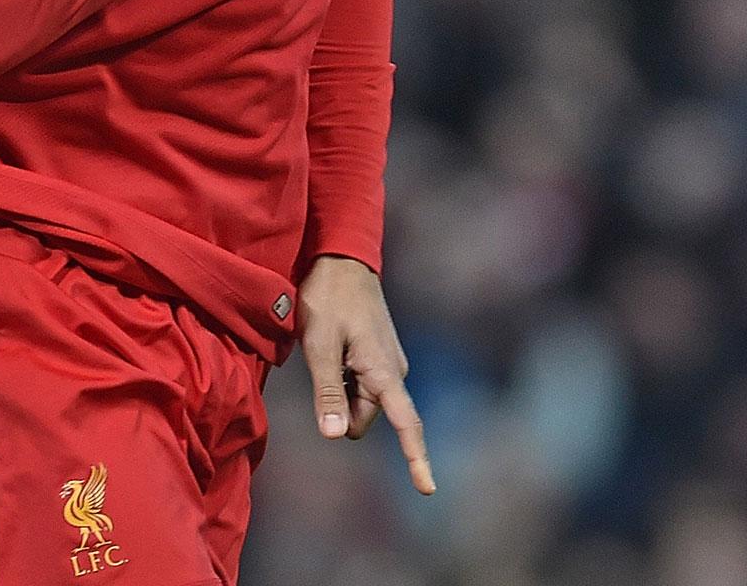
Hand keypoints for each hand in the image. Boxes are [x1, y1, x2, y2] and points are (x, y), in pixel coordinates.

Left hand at [298, 255, 434, 494]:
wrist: (342, 257)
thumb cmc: (328, 298)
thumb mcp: (318, 344)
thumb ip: (327, 391)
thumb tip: (337, 437)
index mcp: (384, 371)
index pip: (407, 423)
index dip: (416, 458)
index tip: (428, 489)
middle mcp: (393, 369)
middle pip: (366, 417)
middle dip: (343, 409)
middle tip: (319, 366)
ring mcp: (387, 361)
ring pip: (361, 400)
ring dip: (341, 390)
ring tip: (324, 350)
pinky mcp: (378, 353)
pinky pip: (361, 384)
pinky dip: (344, 379)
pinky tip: (331, 349)